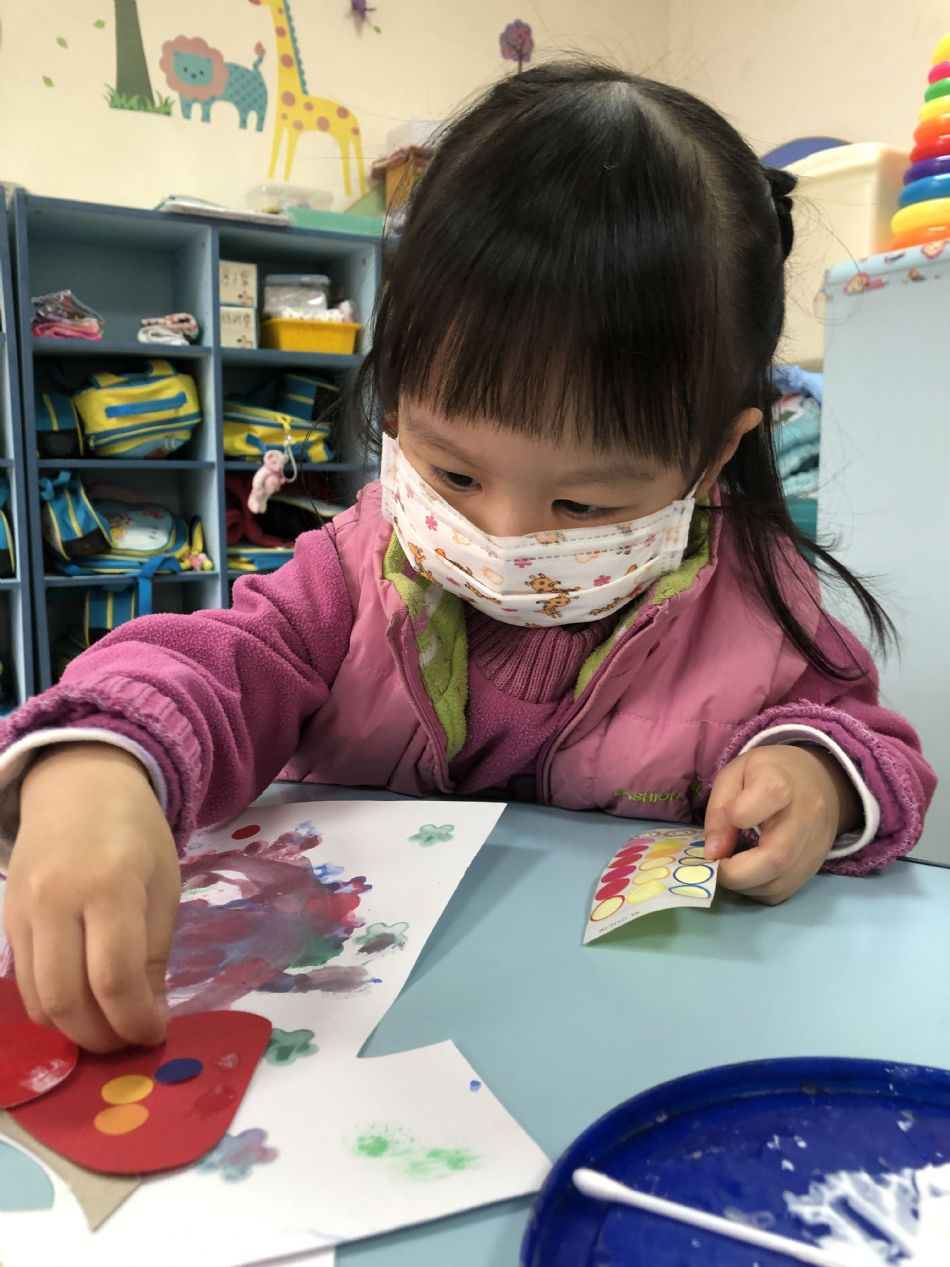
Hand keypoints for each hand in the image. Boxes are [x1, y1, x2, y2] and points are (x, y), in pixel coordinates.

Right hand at [4, 743, 180, 1050]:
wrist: (78, 788)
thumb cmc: (135, 834)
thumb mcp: (164, 884)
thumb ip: (154, 952)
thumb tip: (148, 1016)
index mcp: (111, 884)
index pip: (115, 977)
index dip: (135, 1020)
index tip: (155, 1032)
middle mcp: (58, 898)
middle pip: (68, 997)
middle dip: (102, 1036)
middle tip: (130, 1040)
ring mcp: (24, 911)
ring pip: (39, 999)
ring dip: (74, 1030)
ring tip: (108, 1027)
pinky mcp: (7, 920)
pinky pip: (24, 981)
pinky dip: (52, 1007)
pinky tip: (81, 1005)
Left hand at [703, 744, 860, 903]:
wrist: (821, 781)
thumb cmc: (769, 774)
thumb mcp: (735, 775)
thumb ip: (719, 811)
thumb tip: (712, 853)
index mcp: (780, 784)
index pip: (760, 802)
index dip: (732, 817)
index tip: (718, 827)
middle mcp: (804, 819)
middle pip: (774, 858)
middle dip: (734, 873)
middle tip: (715, 866)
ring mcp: (814, 847)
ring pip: (779, 884)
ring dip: (744, 885)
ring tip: (731, 868)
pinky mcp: (815, 868)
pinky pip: (783, 892)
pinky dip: (759, 890)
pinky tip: (750, 873)